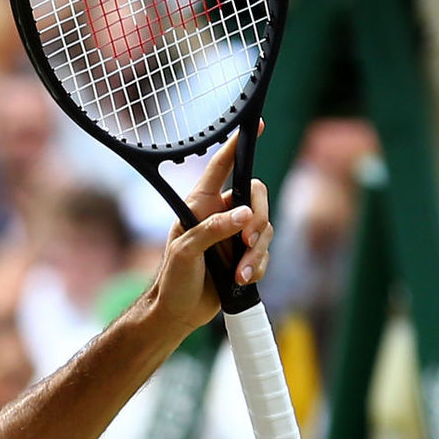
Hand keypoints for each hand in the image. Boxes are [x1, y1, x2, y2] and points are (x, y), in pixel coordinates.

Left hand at [140, 124, 271, 337]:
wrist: (178, 313)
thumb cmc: (173, 279)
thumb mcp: (186, 251)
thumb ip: (213, 230)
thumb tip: (244, 217)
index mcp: (200, 203)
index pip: (222, 166)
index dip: (237, 145)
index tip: (253, 124)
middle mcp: (220, 213)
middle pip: (256, 196)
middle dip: (258, 220)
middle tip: (248, 242)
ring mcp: (234, 235)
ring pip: (265, 228)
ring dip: (257, 253)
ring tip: (239, 274)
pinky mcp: (244, 256)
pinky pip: (265, 252)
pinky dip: (257, 267)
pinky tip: (241, 281)